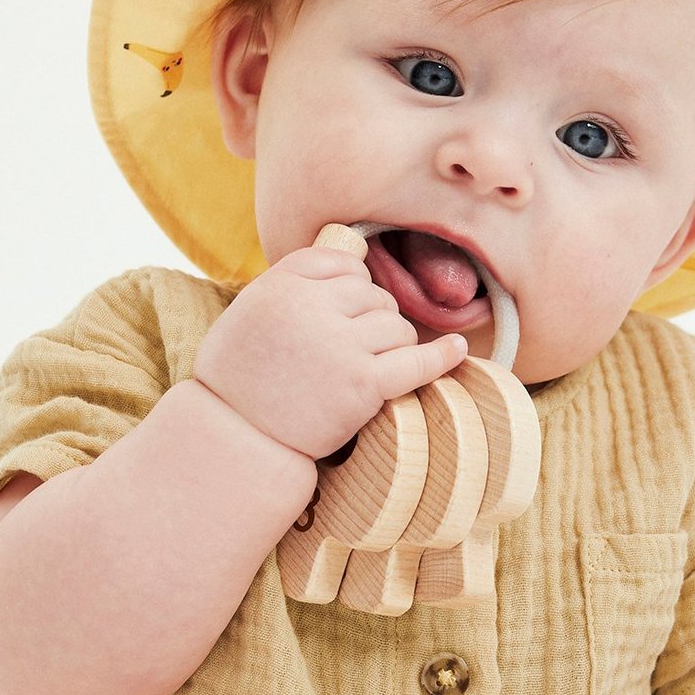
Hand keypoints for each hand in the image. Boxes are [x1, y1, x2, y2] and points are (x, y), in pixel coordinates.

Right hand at [192, 240, 467, 460]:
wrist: (237, 439)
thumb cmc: (239, 377)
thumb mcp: (251, 310)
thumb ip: (294, 281)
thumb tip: (355, 254)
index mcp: (282, 285)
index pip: (343, 264)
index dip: (350, 286)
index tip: (344, 311)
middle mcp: (312, 309)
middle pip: (373, 295)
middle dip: (369, 319)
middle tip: (345, 352)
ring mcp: (341, 346)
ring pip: (396, 326)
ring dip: (390, 345)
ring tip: (361, 369)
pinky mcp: (363, 384)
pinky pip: (417, 361)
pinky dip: (442, 356)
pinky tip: (458, 350)